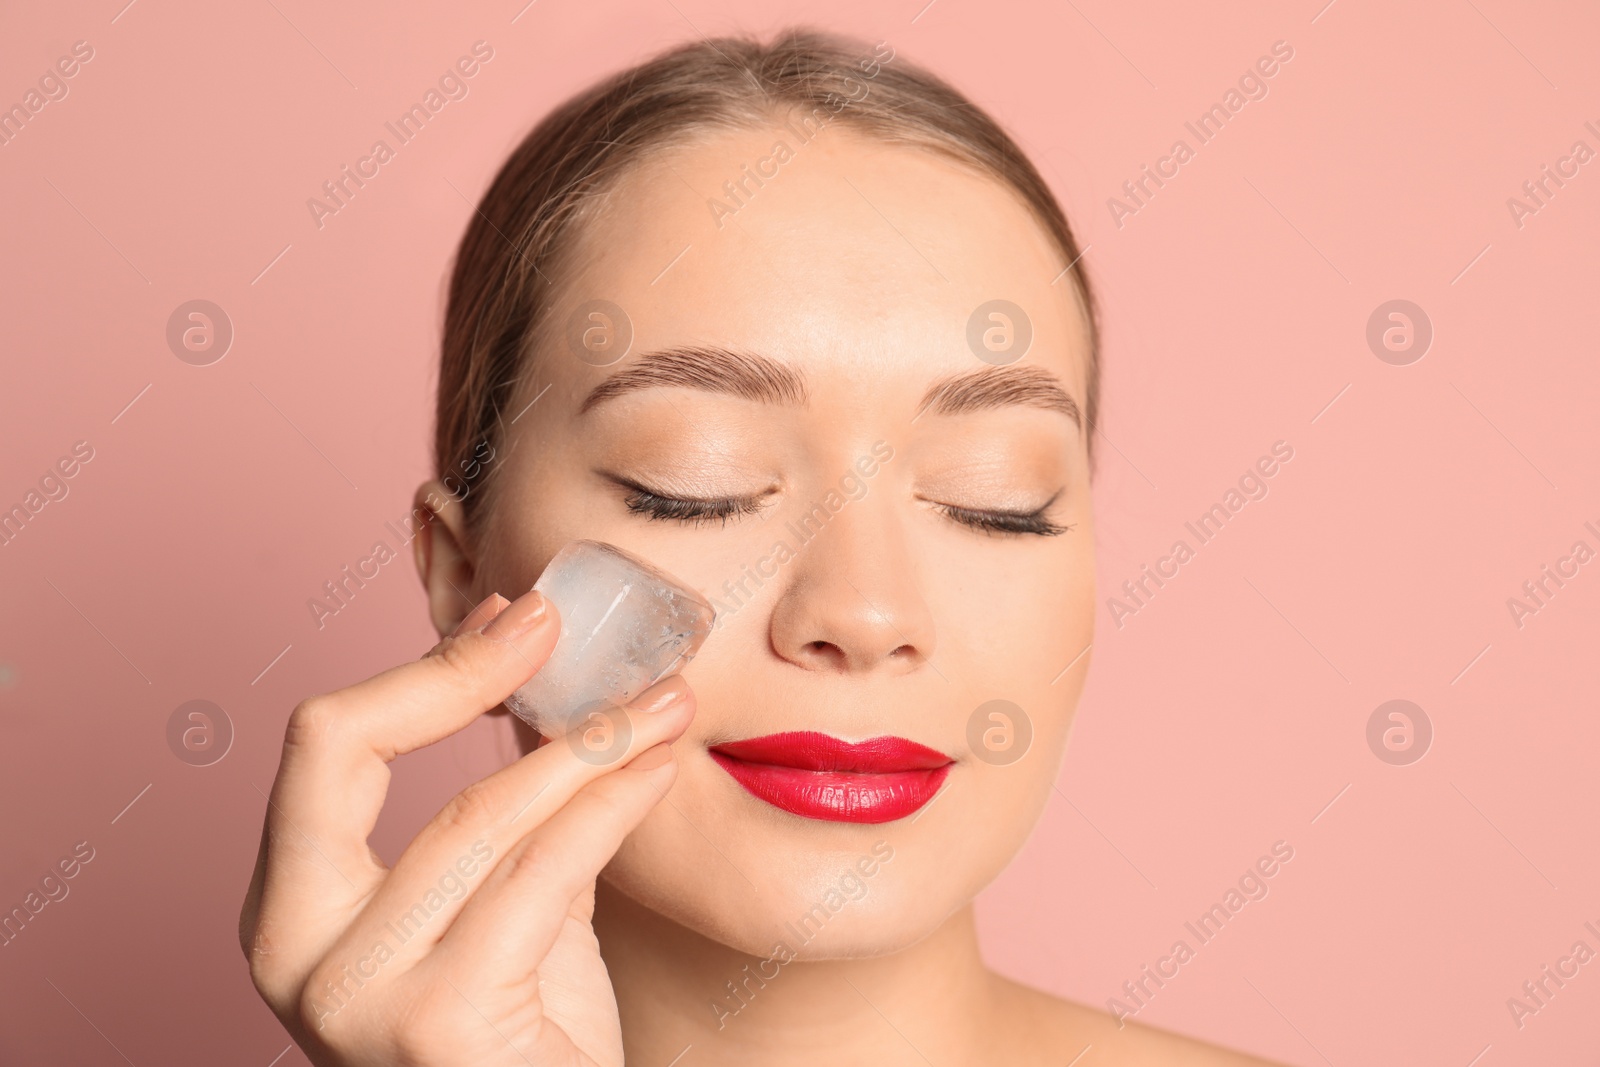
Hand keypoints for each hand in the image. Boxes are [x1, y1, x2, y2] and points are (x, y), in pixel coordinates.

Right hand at [239, 589, 695, 1065]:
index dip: (422, 672)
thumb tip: (541, 677)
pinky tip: (658, 766)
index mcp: (293, 910)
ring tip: (660, 699)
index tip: (512, 624)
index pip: (324, 748)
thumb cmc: (526, 1037)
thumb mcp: (505, 900)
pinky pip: (542, 872)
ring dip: (583, 740)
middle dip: (460, 672)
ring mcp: (356, 993)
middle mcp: (294, 950)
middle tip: (556, 622)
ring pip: (474, 815)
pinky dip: (609, 803)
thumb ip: (513, 806)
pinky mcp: (438, 1023)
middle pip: (344, 754)